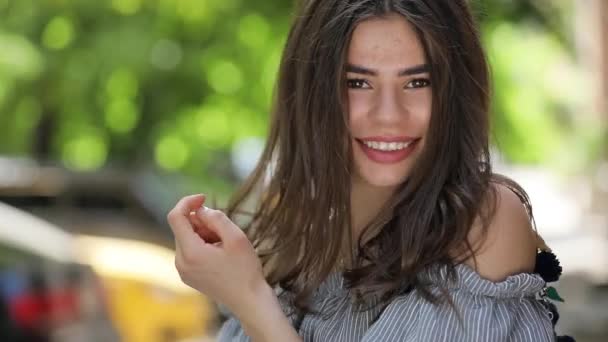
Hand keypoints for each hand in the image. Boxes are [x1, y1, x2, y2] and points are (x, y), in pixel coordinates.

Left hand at [167, 194, 266, 315]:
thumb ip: (216, 218)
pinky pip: (190, 250)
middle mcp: (181, 262)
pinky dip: (202, 245)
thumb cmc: (245, 270)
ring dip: (203, 233)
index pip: (175, 217)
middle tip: (224, 230)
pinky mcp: (188, 276)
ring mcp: (183, 271)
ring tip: (224, 245)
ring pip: (187, 238)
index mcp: (190, 252)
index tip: (204, 198)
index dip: (188, 202)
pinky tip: (220, 254)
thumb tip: (201, 210)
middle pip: (182, 228)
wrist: (249, 300)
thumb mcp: (236, 237)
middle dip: (201, 221)